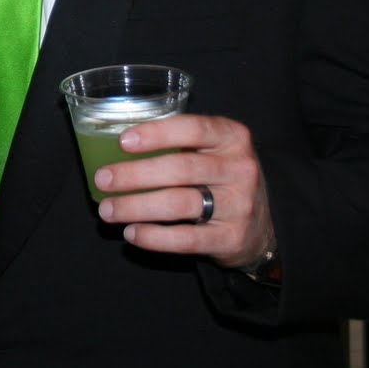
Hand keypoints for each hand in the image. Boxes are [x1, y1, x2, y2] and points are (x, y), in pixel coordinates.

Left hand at [94, 114, 274, 270]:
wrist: (265, 223)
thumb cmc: (223, 177)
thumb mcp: (215, 150)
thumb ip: (181, 143)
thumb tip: (117, 145)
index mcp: (232, 137)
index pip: (193, 129)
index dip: (156, 134)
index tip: (123, 142)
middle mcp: (240, 169)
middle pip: (180, 169)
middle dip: (134, 175)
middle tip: (102, 179)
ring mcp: (238, 205)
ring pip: (179, 204)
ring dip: (136, 207)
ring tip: (108, 210)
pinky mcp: (232, 238)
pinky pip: (186, 239)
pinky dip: (153, 237)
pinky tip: (132, 233)